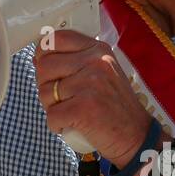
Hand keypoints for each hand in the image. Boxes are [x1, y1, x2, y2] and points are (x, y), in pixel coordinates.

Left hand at [34, 28, 149, 166]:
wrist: (136, 136)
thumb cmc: (114, 106)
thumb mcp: (101, 73)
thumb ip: (74, 62)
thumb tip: (38, 58)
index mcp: (98, 50)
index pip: (56, 39)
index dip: (44, 54)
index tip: (49, 69)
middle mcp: (95, 62)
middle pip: (44, 66)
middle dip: (45, 85)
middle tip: (61, 98)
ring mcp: (90, 84)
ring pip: (45, 92)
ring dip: (51, 107)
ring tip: (70, 112)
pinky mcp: (84, 108)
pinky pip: (51, 115)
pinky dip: (57, 125)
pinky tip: (71, 125)